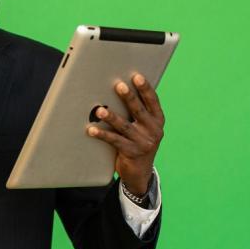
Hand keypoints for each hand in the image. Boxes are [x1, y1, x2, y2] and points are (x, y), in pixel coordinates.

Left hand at [86, 73, 164, 194]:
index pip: (153, 101)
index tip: (137, 76)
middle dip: (128, 97)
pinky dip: (102, 134)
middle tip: (119, 85)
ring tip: (99, 110)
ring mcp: (143, 142)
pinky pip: (114, 140)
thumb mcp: (144, 126)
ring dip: (111, 117)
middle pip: (138, 110)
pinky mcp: (132, 152)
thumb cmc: (138, 141)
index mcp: (158, 120)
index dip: (145, 88)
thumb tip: (120, 89)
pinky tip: (91, 130)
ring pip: (124, 126)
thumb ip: (138, 112)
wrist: (140, 172)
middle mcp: (153, 130)